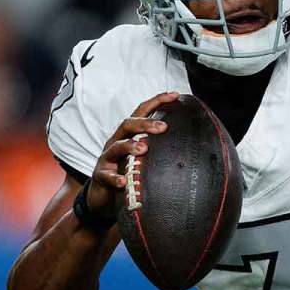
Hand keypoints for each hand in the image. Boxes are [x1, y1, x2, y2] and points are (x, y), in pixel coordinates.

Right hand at [88, 91, 178, 215]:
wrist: (102, 194)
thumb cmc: (126, 171)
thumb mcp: (141, 156)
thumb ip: (158, 147)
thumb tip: (189, 143)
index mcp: (128, 134)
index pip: (141, 112)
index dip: (157, 101)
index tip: (175, 95)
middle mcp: (116, 141)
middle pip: (127, 125)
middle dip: (145, 123)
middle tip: (163, 127)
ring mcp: (107, 158)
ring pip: (116, 147)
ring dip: (130, 146)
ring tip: (143, 149)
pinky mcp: (100, 176)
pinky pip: (107, 175)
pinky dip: (115, 178)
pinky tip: (123, 181)